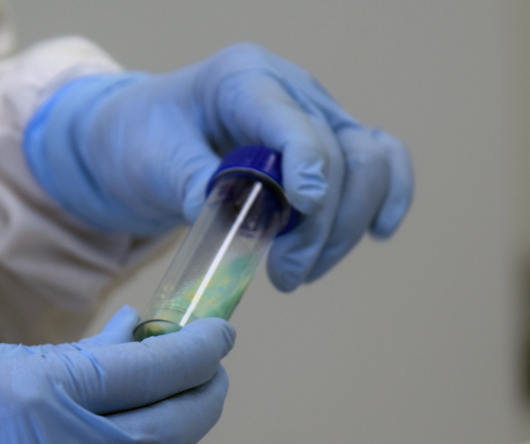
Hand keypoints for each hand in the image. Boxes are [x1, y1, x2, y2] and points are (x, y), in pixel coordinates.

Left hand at [23, 42, 413, 291]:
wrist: (142, 136)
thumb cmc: (143, 140)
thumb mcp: (152, 160)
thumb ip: (194, 184)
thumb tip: (238, 226)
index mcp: (242, 79)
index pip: (294, 120)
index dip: (308, 166)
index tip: (305, 211)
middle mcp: (290, 89)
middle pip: (340, 152)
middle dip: (321, 225)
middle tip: (286, 277)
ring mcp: (315, 113)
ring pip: (367, 164)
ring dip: (346, 227)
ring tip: (301, 273)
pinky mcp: (328, 142)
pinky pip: (380, 159)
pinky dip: (387, 195)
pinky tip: (380, 232)